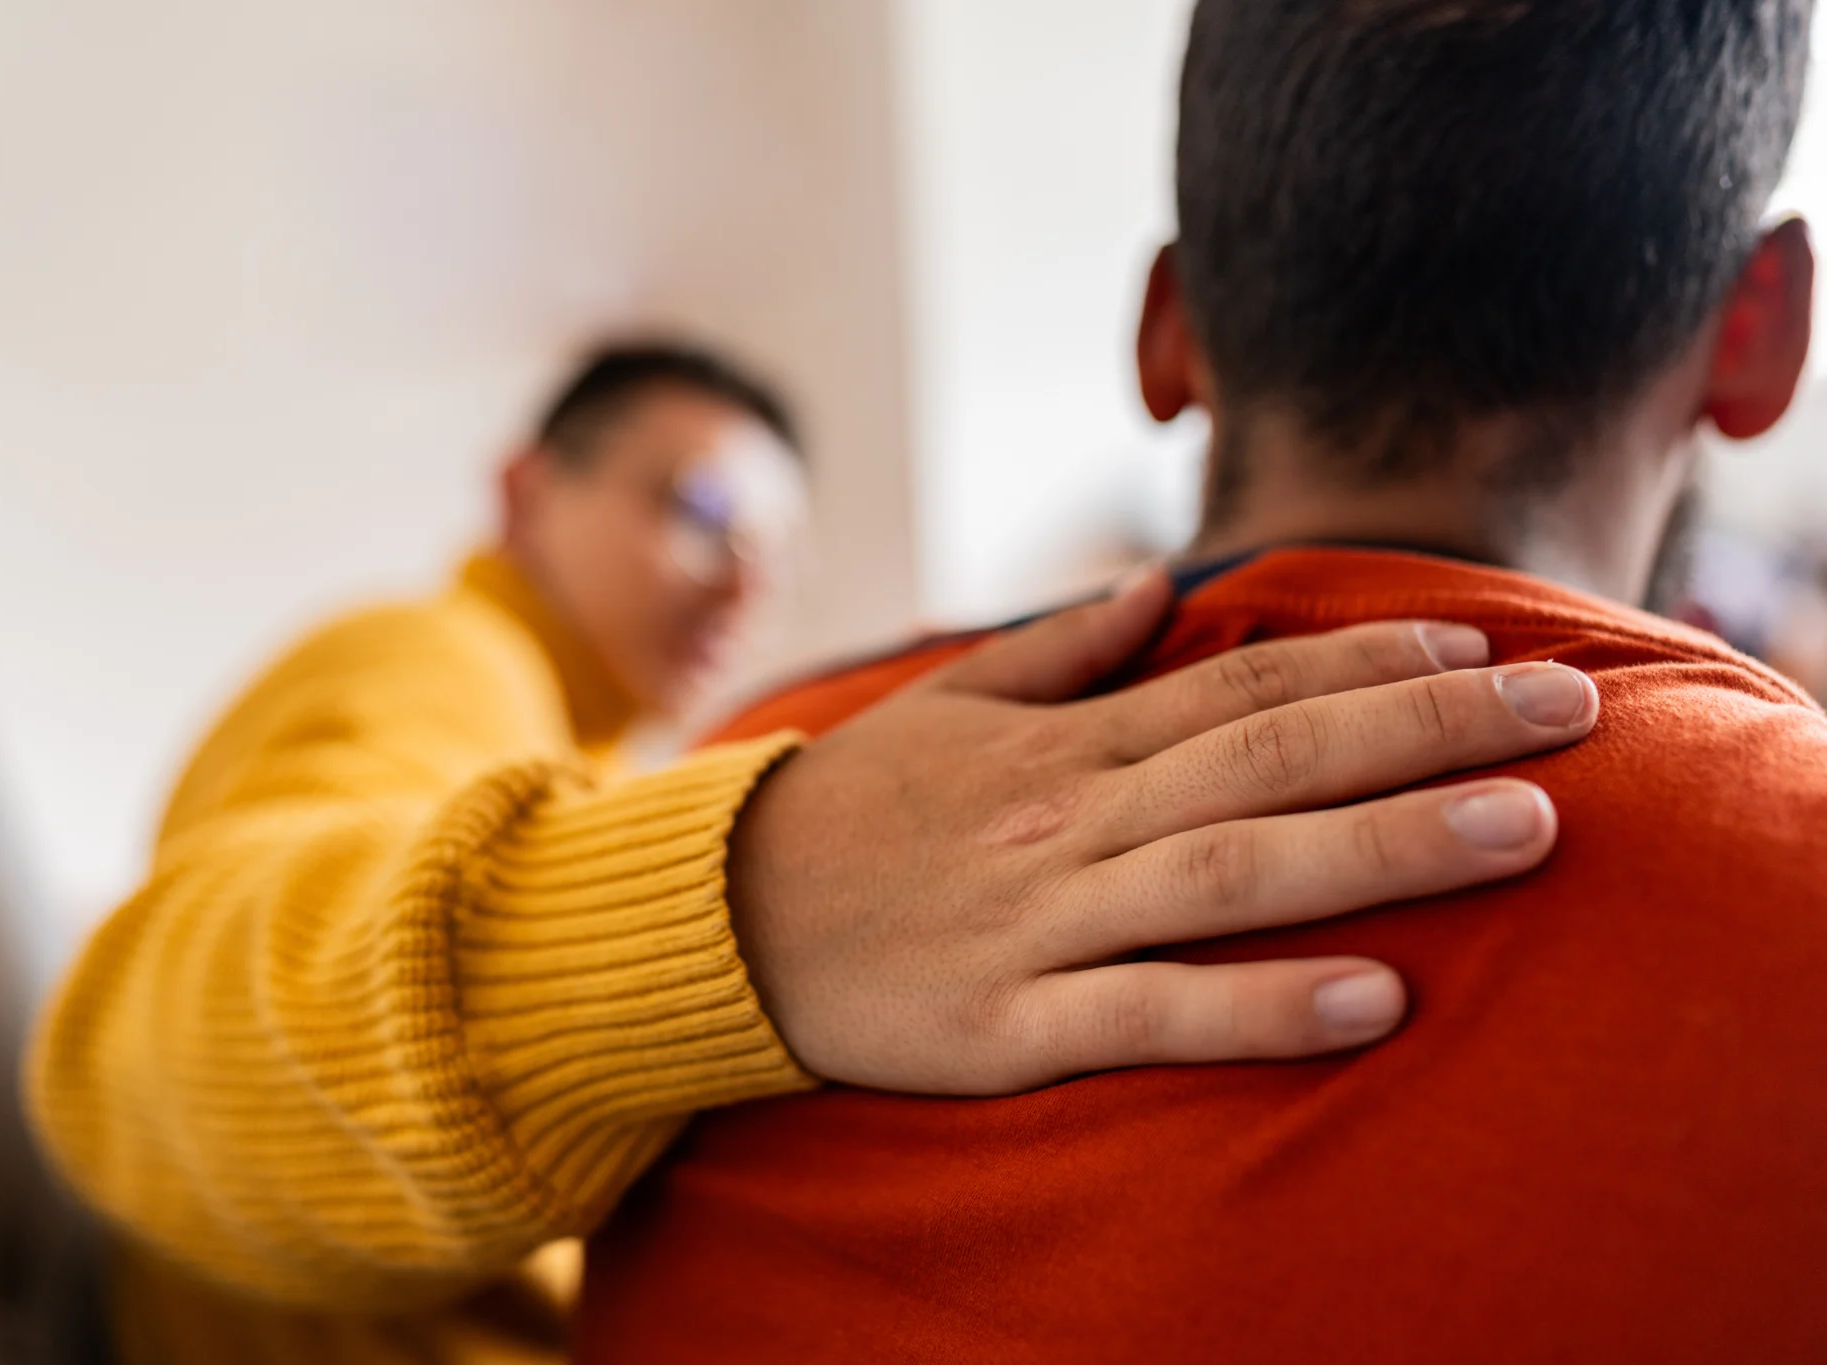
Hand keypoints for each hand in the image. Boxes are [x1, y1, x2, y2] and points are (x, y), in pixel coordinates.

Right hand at [725, 569, 1598, 1093]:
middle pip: (1272, 759)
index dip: (1370, 663)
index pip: (1241, 686)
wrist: (716, 923)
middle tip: (1573, 714)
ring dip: (1385, 847)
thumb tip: (1150, 584)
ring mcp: (1043, 920)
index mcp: (1064, 746)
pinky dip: (1261, 1007)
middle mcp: (1071, 820)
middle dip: (1429, 731)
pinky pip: (1149, 1012)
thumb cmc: (846, 816)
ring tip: (1522, 831)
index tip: (1485, 643)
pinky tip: (1373, 1003)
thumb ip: (1057, 652)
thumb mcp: (942, 709)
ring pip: (1235, 871)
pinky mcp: (1008, 1023)